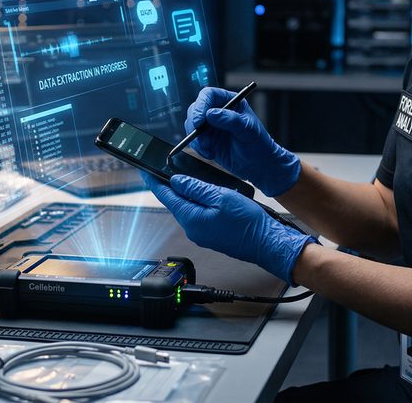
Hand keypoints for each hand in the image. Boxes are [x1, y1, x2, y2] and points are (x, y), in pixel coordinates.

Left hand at [145, 172, 316, 283]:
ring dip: (183, 193)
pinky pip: (196, 215)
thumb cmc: (248, 223)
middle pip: (174, 202)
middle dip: (168, 186)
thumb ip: (196, 188)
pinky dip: (195, 202)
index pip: (166, 196)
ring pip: (186, 208)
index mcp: (191, 219)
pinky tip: (201, 193)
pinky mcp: (210, 234)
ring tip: (182, 177)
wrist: (266, 242)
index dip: (154, 181)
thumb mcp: (221, 197)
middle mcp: (192, 229)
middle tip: (162, 169)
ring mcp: (201, 234)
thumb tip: (177, 180)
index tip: (145, 170)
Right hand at [184, 87, 300, 196]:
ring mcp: (211, 125)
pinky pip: (194, 140)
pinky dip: (198, 147)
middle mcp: (218, 111)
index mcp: (230, 101)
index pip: (209, 95)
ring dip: (196, 138)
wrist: (259, 165)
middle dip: (194, 123)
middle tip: (199, 136)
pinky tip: (210, 154)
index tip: (200, 120)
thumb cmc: (259, 144)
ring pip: (192, 125)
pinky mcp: (207, 140)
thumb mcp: (248, 130)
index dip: (201, 105)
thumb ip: (230, 120)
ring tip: (208, 148)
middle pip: (196, 108)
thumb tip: (211, 113)